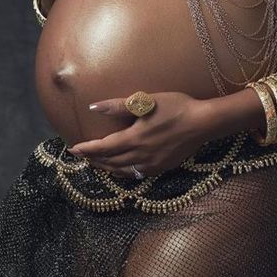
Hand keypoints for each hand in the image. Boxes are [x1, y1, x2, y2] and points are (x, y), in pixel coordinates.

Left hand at [67, 91, 211, 177]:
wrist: (202, 123)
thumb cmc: (175, 107)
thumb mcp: (146, 102)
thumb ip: (118, 106)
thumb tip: (94, 107)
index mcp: (134, 138)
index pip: (103, 147)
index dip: (87, 149)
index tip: (73, 149)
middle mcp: (140, 155)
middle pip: (110, 162)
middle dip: (94, 160)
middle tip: (81, 156)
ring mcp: (151, 164)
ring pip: (122, 171)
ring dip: (107, 168)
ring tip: (97, 164)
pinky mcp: (162, 167)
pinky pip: (135, 174)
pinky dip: (123, 172)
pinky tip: (121, 168)